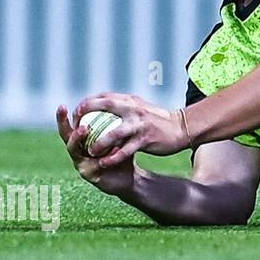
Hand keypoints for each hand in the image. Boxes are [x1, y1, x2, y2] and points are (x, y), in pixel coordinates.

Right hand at [56, 103, 135, 195]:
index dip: (65, 116)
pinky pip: (93, 164)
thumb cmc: (122, 152)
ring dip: (77, 138)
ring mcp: (81, 164)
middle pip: (66, 136)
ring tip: (83, 128)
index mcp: (82, 141)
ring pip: (74, 150)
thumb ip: (113, 121)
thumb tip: (114, 98)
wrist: (129, 176)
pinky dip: (99, 155)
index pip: (71, 125)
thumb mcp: (118, 134)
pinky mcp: (90, 175)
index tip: (62, 105)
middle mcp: (77, 151)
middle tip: (63, 110)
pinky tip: (108, 149)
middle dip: (62, 123)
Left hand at [70, 93, 191, 167]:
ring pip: (113, 134)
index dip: (87, 103)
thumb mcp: (140, 108)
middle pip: (104, 107)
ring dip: (98, 143)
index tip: (77, 112)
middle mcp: (133, 109)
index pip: (103, 97)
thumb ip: (124, 108)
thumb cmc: (159, 120)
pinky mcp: (145, 139)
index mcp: (130, 101)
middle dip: (86, 115)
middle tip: (77, 128)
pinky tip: (105, 163)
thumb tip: (104, 108)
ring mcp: (139, 125)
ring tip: (89, 151)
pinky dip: (113, 157)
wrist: (182, 128)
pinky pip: (125, 150)